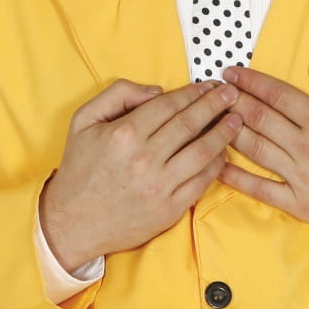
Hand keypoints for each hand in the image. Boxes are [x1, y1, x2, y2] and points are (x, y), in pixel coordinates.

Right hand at [40, 78, 242, 271]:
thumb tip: (157, 91)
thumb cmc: (79, 168)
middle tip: (231, 94)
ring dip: (223, 133)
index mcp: (125, 133)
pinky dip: (217, 165)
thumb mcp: (84, 119)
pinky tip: (224, 152)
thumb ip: (118, 94)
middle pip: (190, 124)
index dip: (193, 92)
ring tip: (237, 119)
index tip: (208, 85)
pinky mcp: (168, 210)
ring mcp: (159, 186)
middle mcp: (144, 158)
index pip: (170, 105)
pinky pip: (201, 182)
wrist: (70, 223)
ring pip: (202, 152)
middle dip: (215, 105)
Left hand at [219, 64, 308, 265]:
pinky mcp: (301, 205)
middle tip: (214, 89)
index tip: (232, 72)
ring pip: (255, 150)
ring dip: (229, 130)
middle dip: (233, 100)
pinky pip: (261, 190)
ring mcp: (301, 179)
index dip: (251, 81)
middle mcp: (306, 148)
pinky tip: (219, 165)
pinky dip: (237, 178)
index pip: (276, 95)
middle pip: (259, 118)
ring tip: (212, 117)